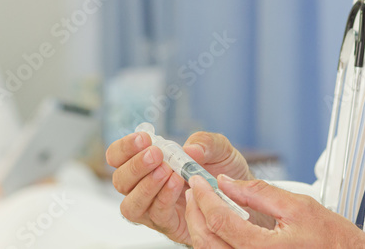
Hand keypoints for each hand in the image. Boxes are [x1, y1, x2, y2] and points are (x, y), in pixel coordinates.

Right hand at [106, 131, 252, 244]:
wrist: (246, 198)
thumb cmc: (225, 171)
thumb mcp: (220, 149)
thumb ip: (205, 142)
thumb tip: (189, 149)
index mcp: (148, 163)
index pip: (118, 157)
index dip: (124, 147)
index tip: (144, 138)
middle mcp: (145, 187)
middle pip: (120, 181)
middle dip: (135, 166)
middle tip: (156, 154)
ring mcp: (154, 208)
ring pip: (130, 205)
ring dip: (146, 186)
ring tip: (167, 171)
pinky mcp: (169, 225)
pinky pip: (156, 216)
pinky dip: (164, 199)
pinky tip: (178, 185)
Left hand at [185, 174, 364, 247]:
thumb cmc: (333, 240)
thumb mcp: (297, 207)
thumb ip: (258, 193)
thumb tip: (227, 183)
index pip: (220, 220)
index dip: (204, 197)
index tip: (198, 182)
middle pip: (207, 241)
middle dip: (195, 212)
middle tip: (193, 191)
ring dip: (200, 228)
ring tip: (200, 205)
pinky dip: (214, 242)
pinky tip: (216, 226)